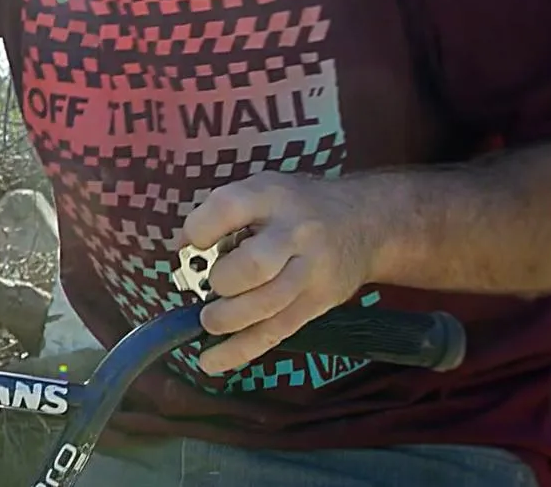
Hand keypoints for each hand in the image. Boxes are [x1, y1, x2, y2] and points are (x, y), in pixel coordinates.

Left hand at [178, 171, 381, 374]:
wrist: (366, 223)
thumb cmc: (298, 206)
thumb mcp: (264, 189)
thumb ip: (224, 213)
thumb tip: (184, 251)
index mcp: (272, 196)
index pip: (228, 208)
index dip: (200, 230)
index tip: (192, 243)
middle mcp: (295, 233)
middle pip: (254, 266)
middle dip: (221, 282)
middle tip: (212, 284)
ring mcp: (310, 271)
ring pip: (266, 306)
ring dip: (227, 320)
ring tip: (210, 320)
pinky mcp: (316, 303)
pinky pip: (274, 332)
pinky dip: (239, 350)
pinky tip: (211, 361)